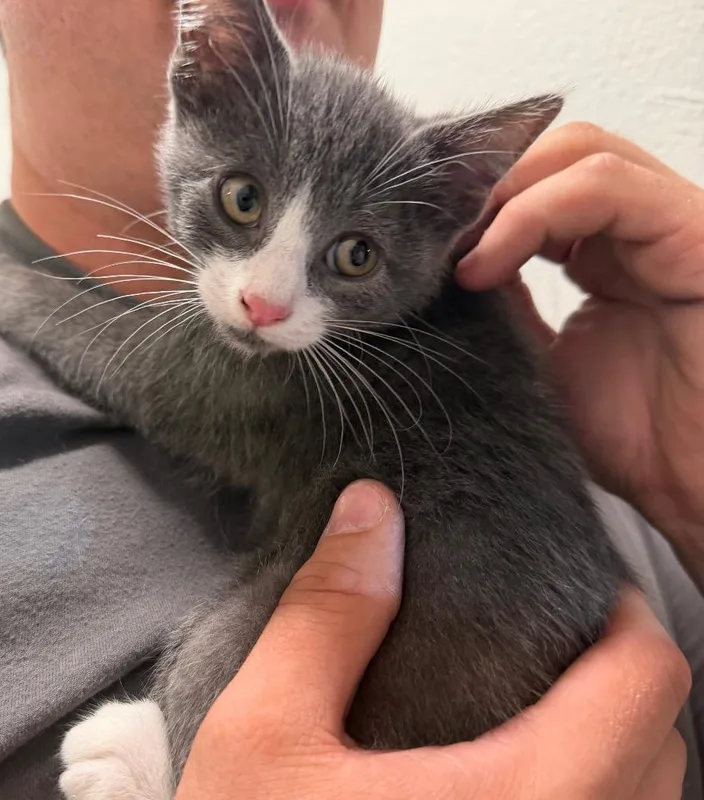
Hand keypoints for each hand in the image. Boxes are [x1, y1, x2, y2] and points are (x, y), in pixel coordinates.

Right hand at [175, 480, 689, 799]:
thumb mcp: (263, 734)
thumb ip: (326, 616)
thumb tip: (370, 508)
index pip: (647, 683)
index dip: (624, 615)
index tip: (579, 586)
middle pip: (661, 745)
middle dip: (619, 677)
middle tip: (549, 636)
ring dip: (612, 742)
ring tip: (534, 701)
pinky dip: (590, 794)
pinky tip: (511, 778)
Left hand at [456, 123, 703, 583]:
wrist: (695, 483)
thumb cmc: (632, 434)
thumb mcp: (540, 361)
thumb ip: (505, 306)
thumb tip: (448, 270)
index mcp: (605, 255)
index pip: (534, 186)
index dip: (471, 205)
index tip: (413, 243)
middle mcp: (635, 231)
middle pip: (550, 157)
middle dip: (481, 192)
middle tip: (429, 243)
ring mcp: (666, 225)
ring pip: (577, 153)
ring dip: (500, 198)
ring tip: (455, 261)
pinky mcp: (694, 234)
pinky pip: (606, 187)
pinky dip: (533, 213)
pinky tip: (484, 266)